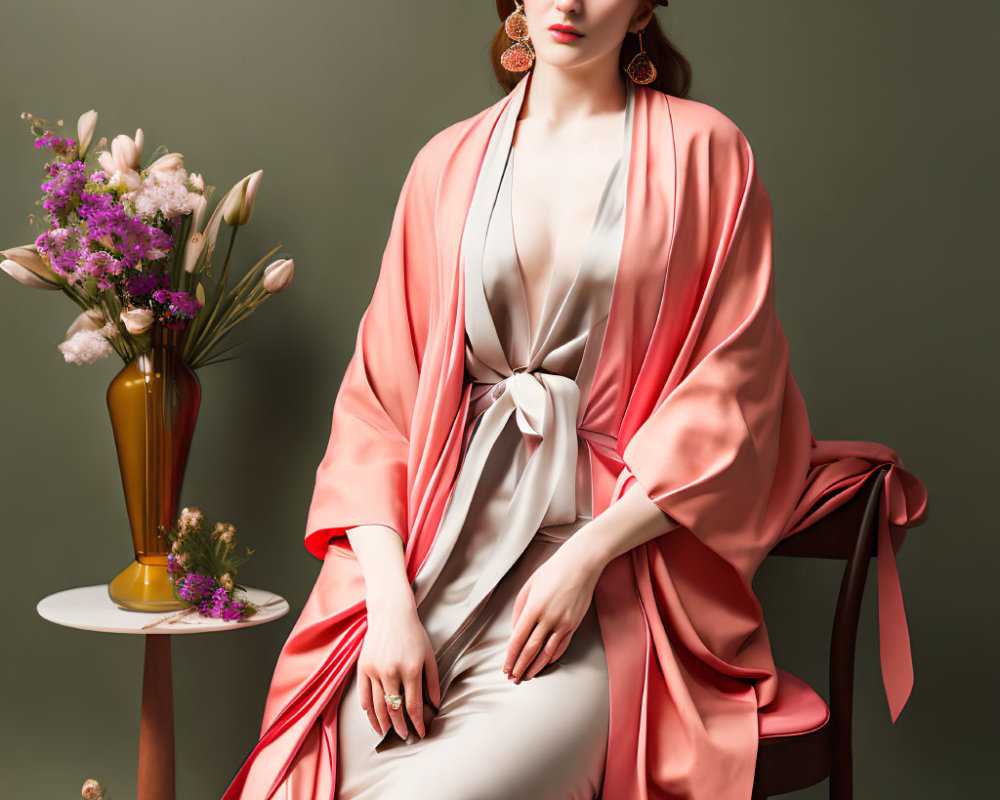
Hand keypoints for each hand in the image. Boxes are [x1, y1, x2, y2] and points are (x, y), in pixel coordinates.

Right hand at [357, 600, 440, 739]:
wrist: (391, 613)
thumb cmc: (413, 633)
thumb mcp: (428, 655)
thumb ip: (432, 681)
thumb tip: (436, 704)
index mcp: (410, 669)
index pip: (413, 705)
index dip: (417, 722)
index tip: (420, 732)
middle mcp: (390, 672)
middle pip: (394, 709)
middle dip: (400, 727)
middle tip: (404, 735)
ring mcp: (374, 670)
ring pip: (377, 706)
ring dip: (382, 723)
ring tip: (387, 732)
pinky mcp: (362, 667)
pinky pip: (363, 695)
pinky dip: (367, 710)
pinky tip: (373, 718)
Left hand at [503, 539, 603, 683]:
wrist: (581, 564)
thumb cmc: (553, 571)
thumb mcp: (529, 586)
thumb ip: (520, 609)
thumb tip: (516, 629)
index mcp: (534, 608)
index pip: (518, 640)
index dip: (511, 657)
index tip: (506, 667)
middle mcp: (549, 618)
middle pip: (531, 650)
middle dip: (520, 667)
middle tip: (514, 679)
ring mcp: (564, 623)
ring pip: (547, 653)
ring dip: (536, 667)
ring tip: (527, 677)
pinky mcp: (574, 624)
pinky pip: (561, 646)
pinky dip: (552, 658)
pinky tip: (545, 664)